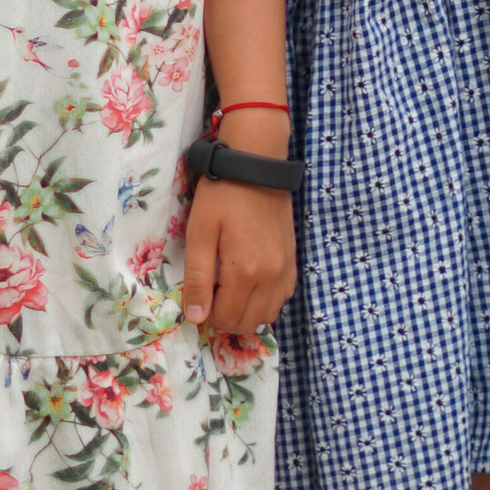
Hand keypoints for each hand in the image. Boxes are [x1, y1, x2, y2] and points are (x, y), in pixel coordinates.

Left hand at [182, 172, 297, 341]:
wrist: (256, 165)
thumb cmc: (221, 196)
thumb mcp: (200, 233)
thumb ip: (198, 278)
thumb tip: (196, 317)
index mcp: (245, 271)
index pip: (227, 319)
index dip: (208, 314)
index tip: (200, 294)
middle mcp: (271, 276)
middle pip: (249, 323)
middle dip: (226, 317)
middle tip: (212, 292)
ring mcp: (286, 269)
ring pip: (268, 315)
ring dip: (247, 311)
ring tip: (230, 288)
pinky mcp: (293, 260)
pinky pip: (282, 298)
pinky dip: (265, 300)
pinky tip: (250, 282)